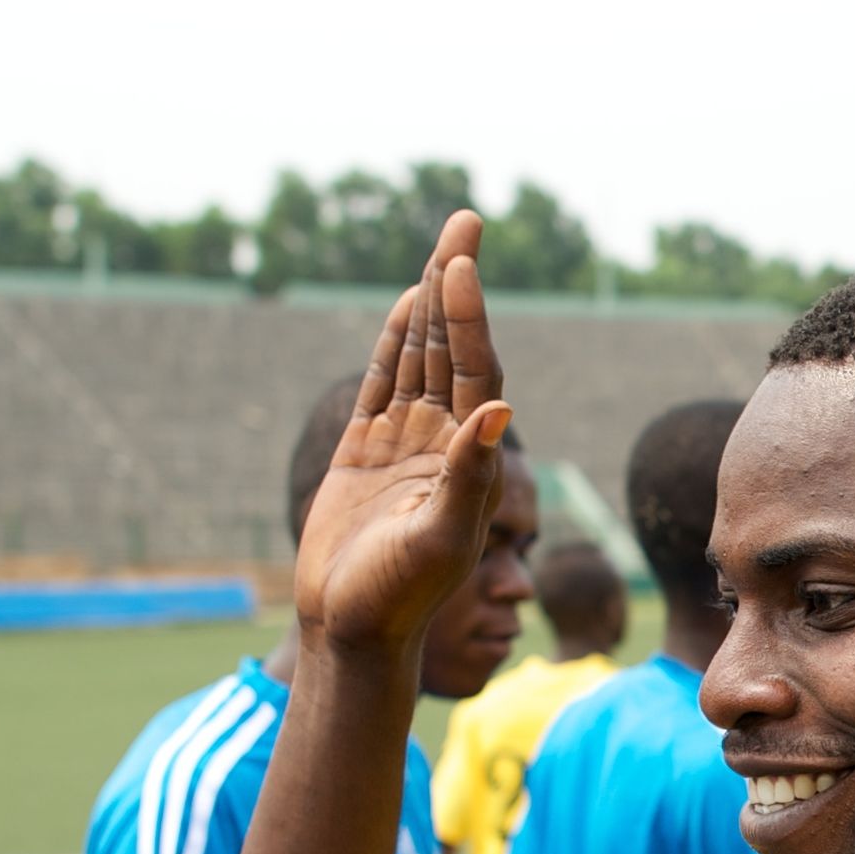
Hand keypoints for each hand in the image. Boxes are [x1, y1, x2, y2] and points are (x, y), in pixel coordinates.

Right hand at [293, 213, 512, 652]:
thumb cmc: (399, 598)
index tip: (463, 263)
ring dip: (430, 305)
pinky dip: (393, 344)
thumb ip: (469, 479)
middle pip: (451, 348)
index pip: (474, 369)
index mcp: (470, 458)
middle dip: (457, 286)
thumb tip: (500, 413)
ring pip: (418, 358)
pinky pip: (383, 385)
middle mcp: (444, 443)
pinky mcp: (366, 454)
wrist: (353, 633)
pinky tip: (405, 306)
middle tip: (467, 220)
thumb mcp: (440, 540)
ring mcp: (404, 445)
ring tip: (445, 247)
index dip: (468, 316)